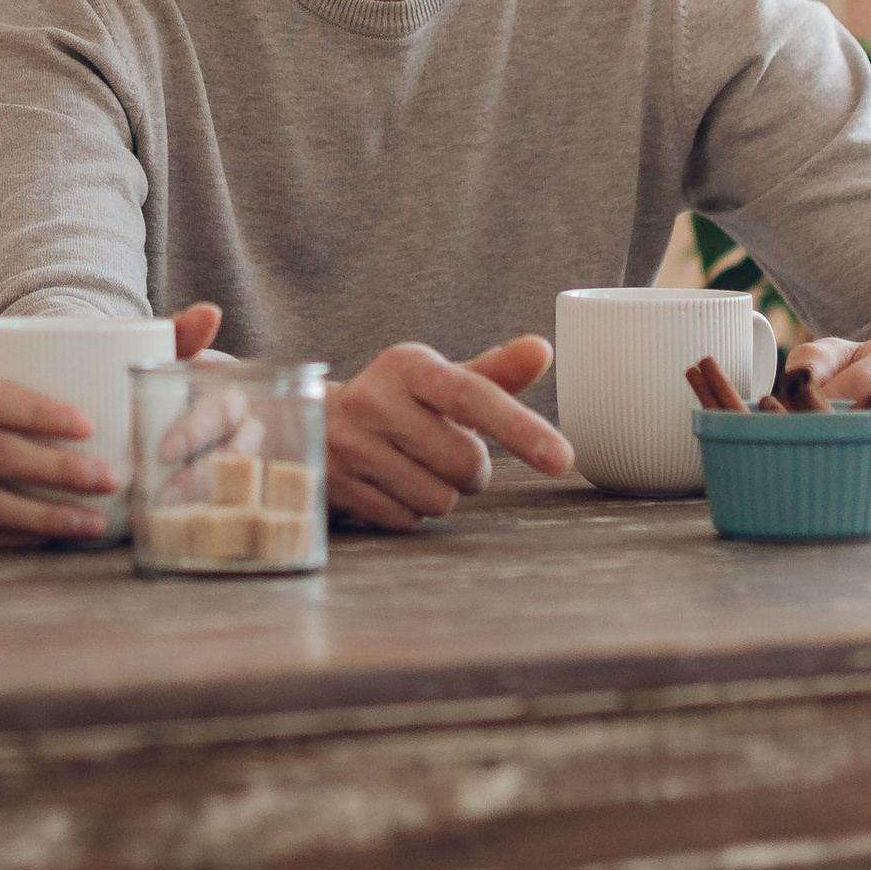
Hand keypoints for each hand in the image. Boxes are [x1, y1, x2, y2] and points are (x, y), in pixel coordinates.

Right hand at [0, 307, 221, 550]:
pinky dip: (7, 540)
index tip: (87, 424)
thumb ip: (121, 336)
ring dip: (40, 518)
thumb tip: (211, 315)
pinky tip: (47, 543)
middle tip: (111, 481)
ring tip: (94, 524)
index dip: (35, 410)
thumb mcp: (12, 359)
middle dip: (55, 472)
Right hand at [326, 336, 572, 533]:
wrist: (308, 423)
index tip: (562, 458)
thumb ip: (493, 372)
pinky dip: (409, 510)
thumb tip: (542, 349)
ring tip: (414, 467)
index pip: (473, 396)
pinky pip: (405, 520)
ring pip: (438, 498)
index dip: (521, 428)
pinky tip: (389, 484)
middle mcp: (373, 400)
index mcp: (407, 366)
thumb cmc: (394, 403)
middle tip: (446, 452)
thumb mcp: (437, 381)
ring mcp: (349, 446)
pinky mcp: (336, 487)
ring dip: (440, 492)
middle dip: (470, 469)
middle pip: (465, 462)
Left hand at [781, 330, 870, 493]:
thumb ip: (816, 360)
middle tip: (806, 448)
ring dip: (859, 467)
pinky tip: (866, 474)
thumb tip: (796, 383)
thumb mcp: (849, 354)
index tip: (795, 419)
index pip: (869, 384)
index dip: (827, 405)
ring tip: (829, 462)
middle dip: (841, 440)